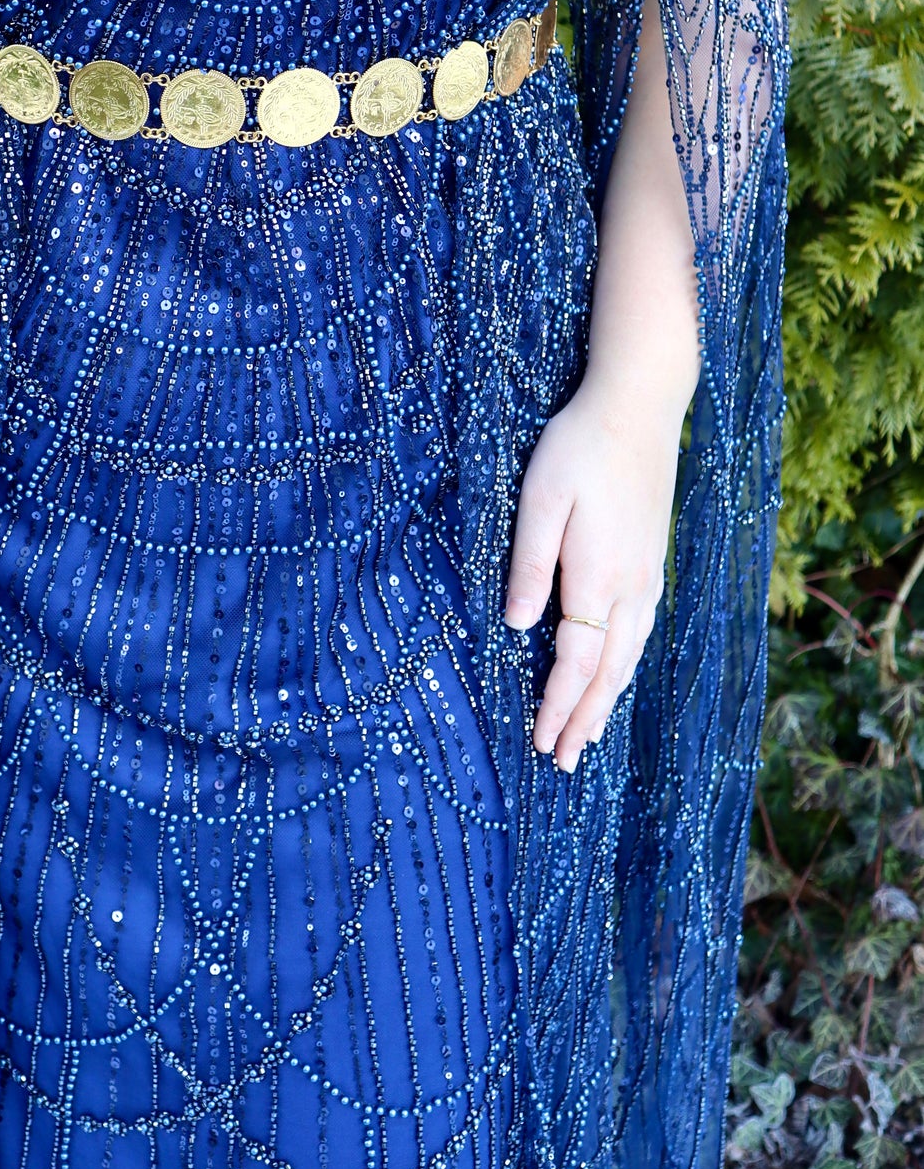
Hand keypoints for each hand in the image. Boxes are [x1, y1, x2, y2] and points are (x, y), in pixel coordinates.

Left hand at [502, 375, 682, 772]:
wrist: (638, 407)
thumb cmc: (578, 446)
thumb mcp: (540, 498)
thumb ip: (530, 563)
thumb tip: (517, 626)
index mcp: (596, 576)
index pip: (575, 660)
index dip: (558, 705)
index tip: (541, 742)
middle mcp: (629, 586)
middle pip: (608, 671)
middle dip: (584, 719)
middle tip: (563, 762)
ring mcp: (646, 575)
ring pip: (629, 656)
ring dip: (607, 699)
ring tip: (588, 734)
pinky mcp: (651, 560)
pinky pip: (640, 632)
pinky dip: (625, 666)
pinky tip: (617, 673)